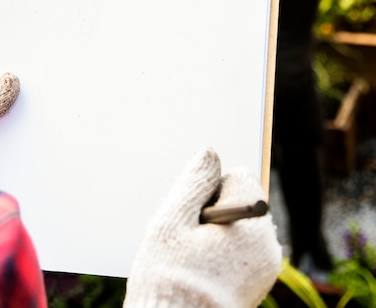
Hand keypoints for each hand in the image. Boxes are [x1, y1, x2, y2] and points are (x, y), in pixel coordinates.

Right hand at [123, 148, 281, 307]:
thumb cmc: (170, 280)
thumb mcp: (171, 224)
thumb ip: (192, 184)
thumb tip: (209, 154)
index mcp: (251, 223)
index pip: (237, 177)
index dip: (207, 191)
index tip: (191, 217)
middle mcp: (268, 244)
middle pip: (240, 201)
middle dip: (212, 211)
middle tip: (188, 240)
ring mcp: (265, 267)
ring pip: (238, 226)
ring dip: (215, 232)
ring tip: (193, 258)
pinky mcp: (256, 283)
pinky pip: (240, 250)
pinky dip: (221, 252)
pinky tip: (201, 270)